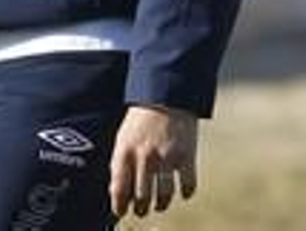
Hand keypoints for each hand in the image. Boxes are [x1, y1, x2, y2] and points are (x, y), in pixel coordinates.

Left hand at [110, 104, 198, 218]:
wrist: (168, 94)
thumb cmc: (141, 119)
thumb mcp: (123, 138)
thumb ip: (119, 164)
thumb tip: (117, 192)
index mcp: (125, 152)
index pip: (119, 190)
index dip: (119, 206)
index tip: (122, 212)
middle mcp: (145, 157)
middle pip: (142, 197)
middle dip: (142, 209)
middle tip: (143, 210)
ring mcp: (167, 156)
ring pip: (164, 196)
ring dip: (162, 204)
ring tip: (160, 205)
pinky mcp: (187, 154)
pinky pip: (188, 184)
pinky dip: (187, 192)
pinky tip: (184, 192)